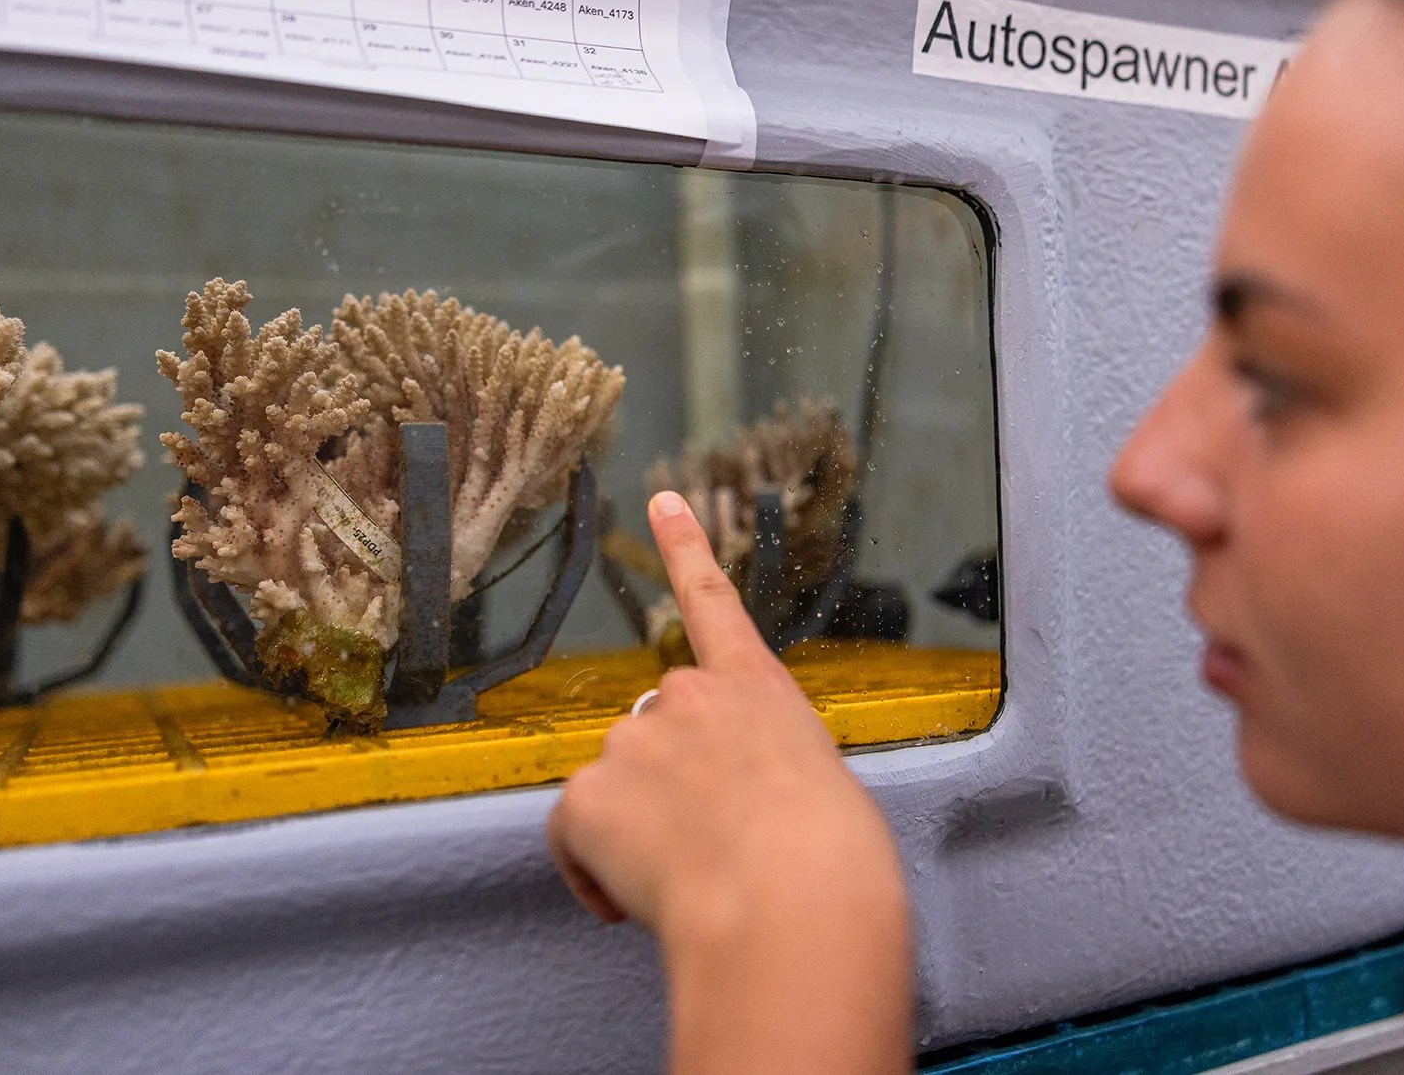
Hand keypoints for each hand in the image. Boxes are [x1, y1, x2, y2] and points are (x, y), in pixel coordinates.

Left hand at [546, 490, 902, 940]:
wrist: (790, 902)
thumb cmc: (830, 866)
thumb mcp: (820, 789)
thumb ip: (767, 771)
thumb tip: (737, 811)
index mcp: (759, 690)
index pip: (713, 603)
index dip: (685, 549)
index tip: (662, 501)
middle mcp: (689, 697)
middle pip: (655, 734)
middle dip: (667, 786)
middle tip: (710, 849)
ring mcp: (631, 740)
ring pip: (615, 791)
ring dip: (637, 834)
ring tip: (695, 880)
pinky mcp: (586, 794)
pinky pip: (573, 839)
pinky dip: (594, 873)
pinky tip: (634, 900)